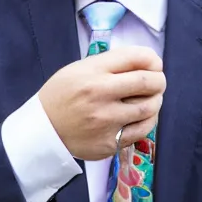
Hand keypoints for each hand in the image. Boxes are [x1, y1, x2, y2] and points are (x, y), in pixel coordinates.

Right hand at [38, 46, 165, 160]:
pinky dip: (148, 121)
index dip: (153, 60)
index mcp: (92, 73)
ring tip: (148, 101)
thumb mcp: (79, 69)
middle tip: (156, 83)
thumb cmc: (63, 95)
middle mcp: (99, 96)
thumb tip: (150, 62)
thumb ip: (112, 63)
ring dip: (155, 101)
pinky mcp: (108, 143)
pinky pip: (142, 131)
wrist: (43, 130)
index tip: (153, 65)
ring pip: (149, 108)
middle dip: (159, 81)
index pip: (137, 58)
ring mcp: (105, 122)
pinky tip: (141, 118)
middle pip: (148, 83)